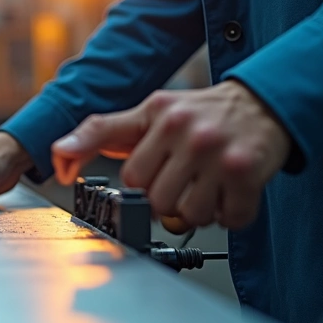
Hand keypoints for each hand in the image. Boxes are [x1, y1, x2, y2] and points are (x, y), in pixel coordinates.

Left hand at [51, 81, 291, 228]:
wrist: (264, 103)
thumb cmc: (199, 113)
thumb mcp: (148, 112)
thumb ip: (100, 132)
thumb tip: (57, 155)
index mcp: (159, 118)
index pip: (131, 176)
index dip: (139, 186)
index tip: (148, 184)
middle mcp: (188, 133)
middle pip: (157, 200)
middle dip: (167, 201)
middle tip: (182, 184)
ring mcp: (219, 154)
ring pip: (190, 215)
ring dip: (197, 213)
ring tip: (205, 189)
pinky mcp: (249, 173)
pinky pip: (228, 219)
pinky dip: (228, 216)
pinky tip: (228, 194)